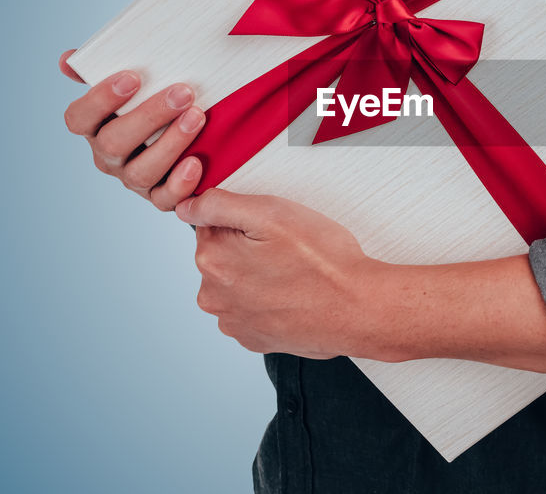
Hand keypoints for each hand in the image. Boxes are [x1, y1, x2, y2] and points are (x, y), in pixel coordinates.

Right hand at [59, 48, 206, 209]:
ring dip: (170, 144)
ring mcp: (132, 178)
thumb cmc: (154, 100)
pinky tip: (195, 163)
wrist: (193, 135)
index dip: (100, 99)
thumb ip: (100, 68)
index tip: (132, 77)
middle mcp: (108, 155)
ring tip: (197, 117)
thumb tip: (66, 60)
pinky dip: (180, 184)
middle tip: (182, 93)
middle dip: (149, 116)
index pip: (78, 118)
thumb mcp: (132, 84)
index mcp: (94, 127)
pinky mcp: (159, 197)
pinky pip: (165, 199)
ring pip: (140, 171)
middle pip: (113, 143)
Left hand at [176, 189, 381, 358]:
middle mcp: (214, 297)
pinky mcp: (255, 340)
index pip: (212, 224)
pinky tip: (295, 295)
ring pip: (239, 283)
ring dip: (260, 276)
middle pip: (224, 255)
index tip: (272, 229)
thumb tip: (186, 206)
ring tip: (296, 274)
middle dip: (250, 249)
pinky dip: (270, 301)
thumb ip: (220, 204)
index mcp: (212, 260)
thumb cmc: (323, 262)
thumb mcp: (272, 213)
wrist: (359, 310)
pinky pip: (253, 309)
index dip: (245, 220)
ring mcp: (234, 322)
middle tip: (290, 250)